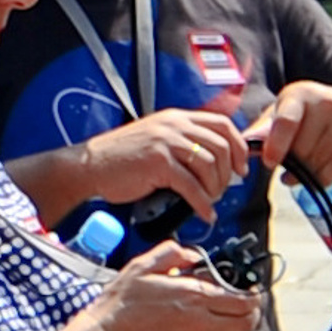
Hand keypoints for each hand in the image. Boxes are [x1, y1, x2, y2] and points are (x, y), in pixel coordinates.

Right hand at [68, 243, 262, 330]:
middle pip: (246, 322)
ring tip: (232, 326)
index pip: (242, 299)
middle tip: (248, 309)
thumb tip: (193, 256)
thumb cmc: (119, 305)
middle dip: (252, 315)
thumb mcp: (142, 266)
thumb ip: (172, 254)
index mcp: (193, 295)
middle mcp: (200, 322)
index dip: (253, 296)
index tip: (250, 292)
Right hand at [73, 110, 248, 221]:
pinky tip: (204, 213)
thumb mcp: (156, 138)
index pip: (223, 124)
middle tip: (223, 190)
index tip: (241, 168)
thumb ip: (182, 142)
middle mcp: (175, 125)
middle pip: (222, 145)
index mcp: (177, 117)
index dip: (239, 147)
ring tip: (209, 201)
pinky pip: (192, 186)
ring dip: (215, 189)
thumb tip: (212, 161)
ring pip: (210, 165)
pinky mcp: (158, 163)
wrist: (90, 165)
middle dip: (229, 173)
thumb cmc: (121, 158)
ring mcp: (166, 142)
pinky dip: (203, 203)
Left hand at [253, 82, 331, 186]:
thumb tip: (241, 142)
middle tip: (297, 157)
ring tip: (310, 162)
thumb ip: (264, 129)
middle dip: (294, 162)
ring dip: (307, 172)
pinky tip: (317, 177)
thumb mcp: (287, 115)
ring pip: (315, 163)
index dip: (276, 145)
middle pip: (300, 150)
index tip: (269, 163)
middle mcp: (324, 100)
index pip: (286, 121)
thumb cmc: (312, 118)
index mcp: (298, 93)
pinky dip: (321, 181)